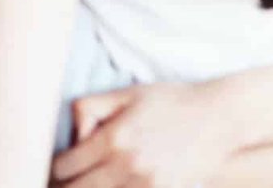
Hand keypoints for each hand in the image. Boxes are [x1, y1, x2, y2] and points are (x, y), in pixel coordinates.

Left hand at [53, 82, 236, 187]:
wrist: (220, 118)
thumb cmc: (170, 101)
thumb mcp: (124, 94)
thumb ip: (88, 110)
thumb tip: (71, 137)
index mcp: (113, 138)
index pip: (65, 166)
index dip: (52, 170)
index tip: (53, 169)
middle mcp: (128, 165)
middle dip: (63, 187)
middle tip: (58, 184)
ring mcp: (148, 184)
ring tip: (79, 184)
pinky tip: (110, 185)